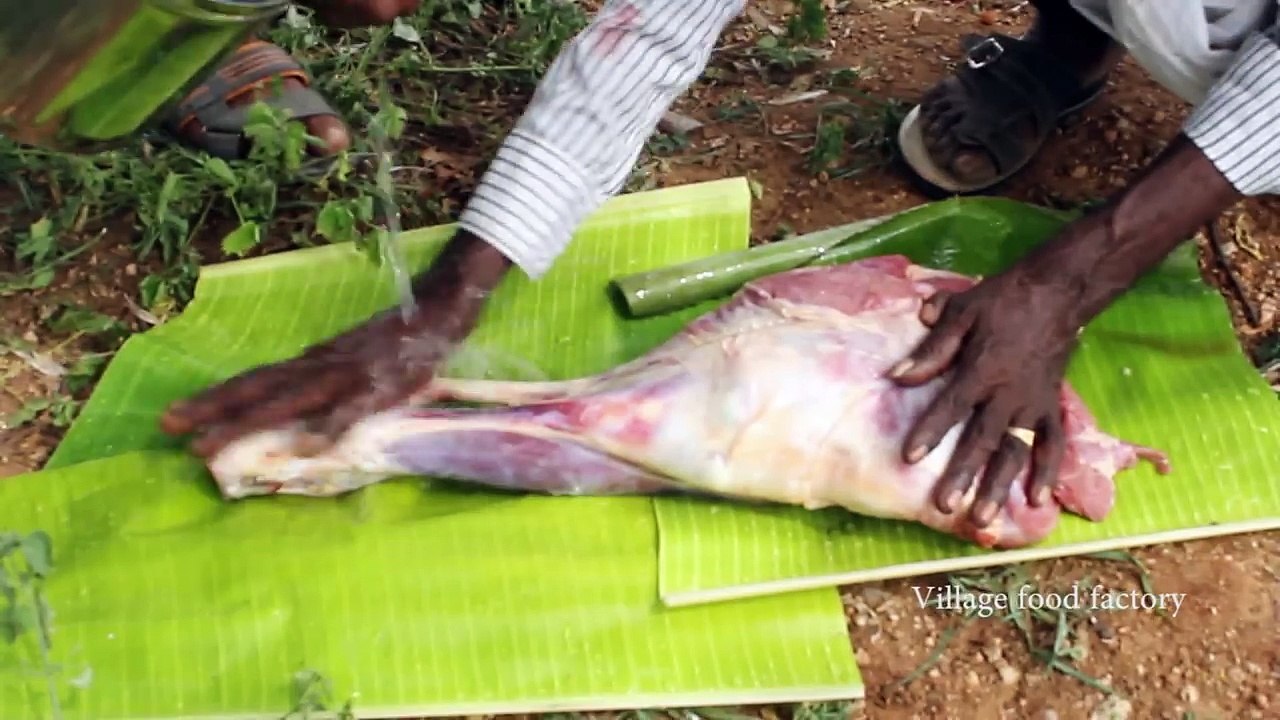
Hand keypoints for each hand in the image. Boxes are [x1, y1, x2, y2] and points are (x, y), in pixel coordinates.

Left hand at [160, 232, 510, 457]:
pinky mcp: (380, 387)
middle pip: (257, 390)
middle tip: (166, 428)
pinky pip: (352, 411)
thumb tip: (298, 413)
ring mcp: (346, 377)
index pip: (255, 381)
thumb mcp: (351, 359)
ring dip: (244, 424)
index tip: (175, 416)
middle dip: (210, 411)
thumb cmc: (397, 338)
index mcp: (313, 362)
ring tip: (206, 447)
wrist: (438, 308)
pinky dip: (330, 426)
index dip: (214, 399)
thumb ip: (324, 380)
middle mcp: (319, 367)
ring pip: (287, 402)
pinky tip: (308, 446)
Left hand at [888, 266, 1083, 527]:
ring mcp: (1034, 403)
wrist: (1056, 292)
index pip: (952, 406)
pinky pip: (1053, 443)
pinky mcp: (1052, 405)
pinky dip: (1047, 471)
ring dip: (999, 485)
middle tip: (944, 505)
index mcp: (984, 368)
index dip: (930, 431)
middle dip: (962, 474)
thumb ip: (933, 347)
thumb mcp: (962, 312)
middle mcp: (1009, 393)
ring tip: (982, 517)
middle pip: (982, 439)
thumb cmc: (1001, 300)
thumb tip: (899, 376)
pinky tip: (1035, 499)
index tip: (910, 457)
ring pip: (1015, 451)